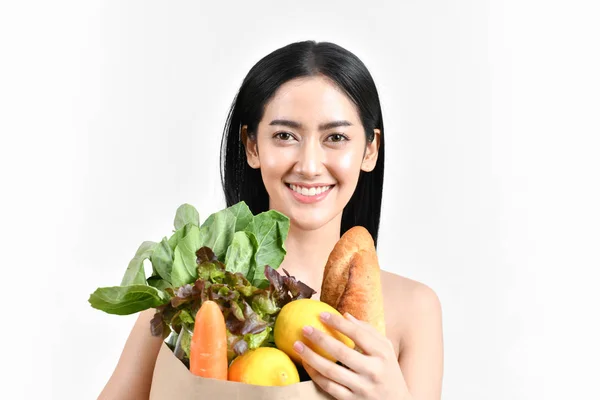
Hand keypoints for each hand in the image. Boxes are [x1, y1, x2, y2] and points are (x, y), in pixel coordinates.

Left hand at [293, 312, 410, 399]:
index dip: (338, 323)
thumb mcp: (386, 350)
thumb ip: (368, 331)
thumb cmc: (388, 371)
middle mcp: (373, 371)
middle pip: (342, 352)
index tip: (321, 315)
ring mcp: (362, 388)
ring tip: (297, 345)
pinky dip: (315, 375)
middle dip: (320, 339)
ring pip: (331, 371)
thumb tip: (345, 315)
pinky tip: (306, 364)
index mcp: (383, 354)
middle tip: (305, 329)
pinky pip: (329, 387)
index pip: (358, 334)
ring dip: (311, 357)